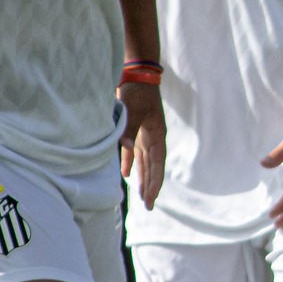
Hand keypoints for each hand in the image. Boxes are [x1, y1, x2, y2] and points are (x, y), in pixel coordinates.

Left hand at [117, 82, 164, 208]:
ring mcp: (144, 134)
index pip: (157, 164)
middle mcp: (153, 138)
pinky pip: (133, 151)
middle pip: (153, 167)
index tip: (151, 199)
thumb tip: (127, 150)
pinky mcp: (135, 130)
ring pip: (145, 162)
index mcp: (157, 135)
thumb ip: (129, 131)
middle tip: (149, 206)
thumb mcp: (133, 110)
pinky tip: (125, 174)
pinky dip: (129, 162)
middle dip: (151, 186)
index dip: (155, 182)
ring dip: (143, 178)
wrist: (136, 75)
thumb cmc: (137, 91)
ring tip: (142, 196)